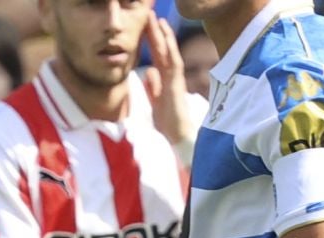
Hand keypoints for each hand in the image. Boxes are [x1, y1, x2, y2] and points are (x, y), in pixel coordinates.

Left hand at [142, 18, 192, 147]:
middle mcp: (171, 76)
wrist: (178, 136)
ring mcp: (175, 78)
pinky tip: (166, 38)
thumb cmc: (168, 122)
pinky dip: (170, 49)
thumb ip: (153, 88)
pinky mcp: (177, 84)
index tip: (145, 26)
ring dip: (163, 36)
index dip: (152, 41)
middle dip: (155, 32)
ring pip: (169, 52)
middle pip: (162, 50)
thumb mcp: (156, 102)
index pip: (157, 55)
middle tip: (149, 15)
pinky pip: (174, 63)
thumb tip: (149, 72)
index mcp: (164, 79)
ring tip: (158, 20)